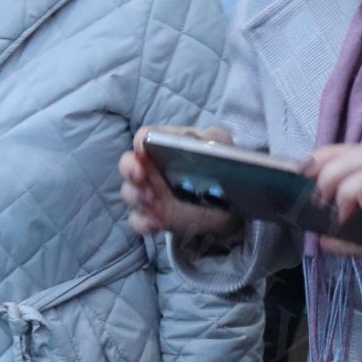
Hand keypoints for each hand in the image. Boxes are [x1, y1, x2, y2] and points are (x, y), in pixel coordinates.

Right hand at [119, 126, 245, 243]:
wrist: (234, 203)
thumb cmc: (222, 166)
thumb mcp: (220, 146)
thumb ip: (208, 138)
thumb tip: (190, 138)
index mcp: (165, 147)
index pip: (144, 138)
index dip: (140, 143)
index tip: (144, 150)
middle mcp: (152, 169)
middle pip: (128, 164)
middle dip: (129, 168)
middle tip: (139, 175)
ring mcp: (151, 194)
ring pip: (129, 192)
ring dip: (135, 195)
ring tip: (150, 198)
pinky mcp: (155, 217)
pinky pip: (138, 220)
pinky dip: (142, 222)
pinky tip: (154, 223)